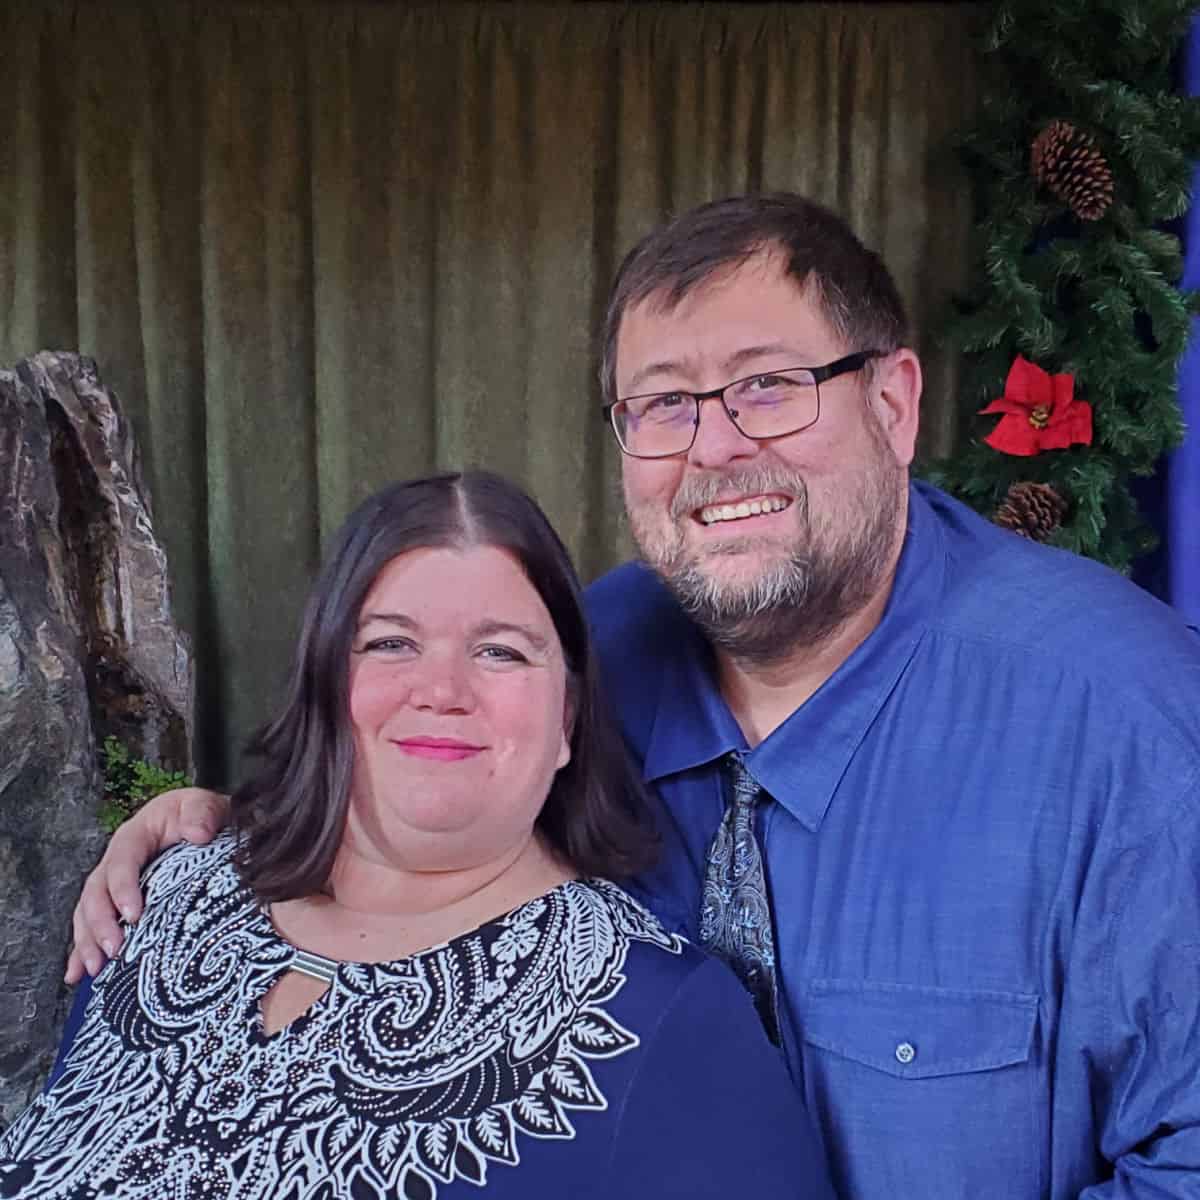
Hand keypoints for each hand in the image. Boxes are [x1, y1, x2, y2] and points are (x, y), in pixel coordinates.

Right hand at [66, 786, 230, 983]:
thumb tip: (198, 833)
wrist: (203, 823)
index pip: (122, 861)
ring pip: (88, 912)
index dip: (122, 888)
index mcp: (135, 836)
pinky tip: (78, 974)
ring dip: (87, 941)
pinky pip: (92, 926)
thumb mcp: (204, 805)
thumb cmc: (201, 816)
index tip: (134, 915)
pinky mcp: (116, 902)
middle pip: (96, 891)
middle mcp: (116, 860)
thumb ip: (202, 813)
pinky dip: (83, 951)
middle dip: (100, 922)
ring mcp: (113, 883)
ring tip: (95, 968)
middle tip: (114, 949)